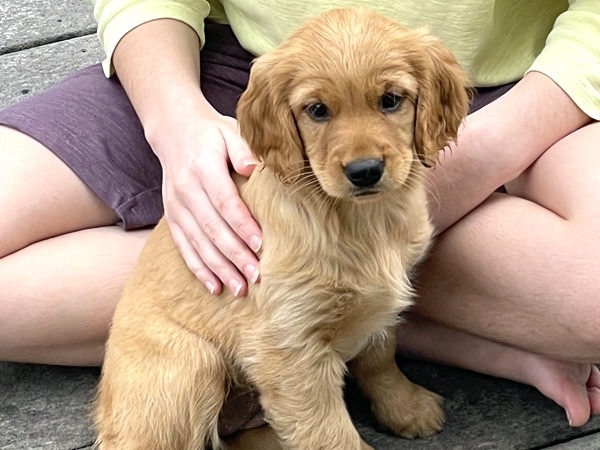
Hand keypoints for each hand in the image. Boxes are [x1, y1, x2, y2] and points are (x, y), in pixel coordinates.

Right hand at [151, 101, 261, 296]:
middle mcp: (185, 190)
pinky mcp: (172, 218)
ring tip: (240, 288)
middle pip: (212, 228)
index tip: (260, 245)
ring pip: (198, 243)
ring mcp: (176, 207)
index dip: (242, 224)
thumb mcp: (230, 131)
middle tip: (256, 276)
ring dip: (219, 269)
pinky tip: (214, 287)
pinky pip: (184, 248)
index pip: (224, 201)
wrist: (174, 131)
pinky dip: (199, 269)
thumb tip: (255, 168)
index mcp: (203, 167)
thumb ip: (244, 149)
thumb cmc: (211, 134)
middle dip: (235, 255)